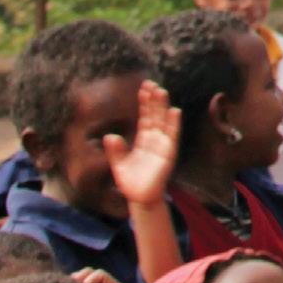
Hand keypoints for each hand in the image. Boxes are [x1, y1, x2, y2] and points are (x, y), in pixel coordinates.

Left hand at [100, 81, 180, 209]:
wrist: (140, 198)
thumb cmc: (130, 182)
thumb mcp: (118, 164)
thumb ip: (115, 151)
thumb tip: (108, 136)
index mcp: (142, 140)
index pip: (145, 117)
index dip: (144, 103)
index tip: (143, 88)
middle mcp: (154, 140)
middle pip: (155, 115)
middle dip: (154, 100)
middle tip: (151, 83)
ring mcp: (162, 145)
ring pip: (163, 122)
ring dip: (163, 107)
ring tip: (161, 91)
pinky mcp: (168, 153)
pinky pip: (172, 136)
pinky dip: (174, 123)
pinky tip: (174, 111)